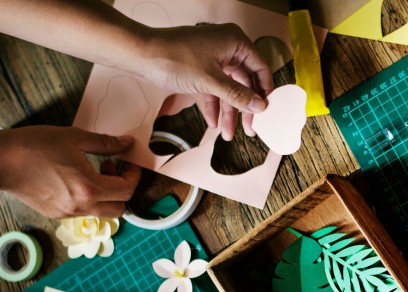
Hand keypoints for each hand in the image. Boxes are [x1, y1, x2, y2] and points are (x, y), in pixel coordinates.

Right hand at [0, 126, 141, 217]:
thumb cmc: (34, 146)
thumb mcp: (75, 138)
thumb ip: (106, 143)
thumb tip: (126, 143)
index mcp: (89, 189)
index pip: (126, 191)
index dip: (133, 176)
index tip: (128, 162)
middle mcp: (80, 207)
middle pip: (119, 209)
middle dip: (122, 190)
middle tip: (111, 168)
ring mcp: (67, 214)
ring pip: (101, 212)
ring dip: (105, 195)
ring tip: (91, 171)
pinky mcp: (55, 214)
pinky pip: (82, 212)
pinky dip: (88, 199)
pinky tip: (74, 179)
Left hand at [136, 23, 272, 139]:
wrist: (141, 56)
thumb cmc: (172, 58)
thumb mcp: (210, 81)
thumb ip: (237, 95)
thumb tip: (260, 106)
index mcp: (234, 42)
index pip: (260, 67)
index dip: (264, 90)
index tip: (266, 111)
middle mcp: (227, 48)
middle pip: (245, 82)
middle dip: (244, 108)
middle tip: (249, 129)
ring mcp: (213, 58)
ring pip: (229, 89)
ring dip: (229, 112)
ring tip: (228, 133)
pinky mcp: (201, 69)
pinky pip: (214, 90)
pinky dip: (214, 106)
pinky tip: (213, 122)